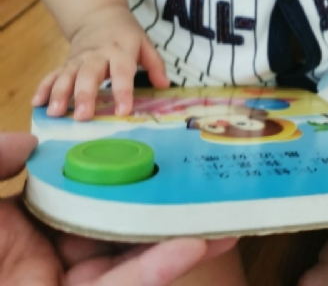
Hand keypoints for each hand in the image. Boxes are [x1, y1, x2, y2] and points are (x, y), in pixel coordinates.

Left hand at [0, 133, 235, 285]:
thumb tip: (35, 143)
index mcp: (20, 231)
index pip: (77, 193)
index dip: (115, 170)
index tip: (151, 147)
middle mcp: (47, 261)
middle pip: (115, 228)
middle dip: (159, 208)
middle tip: (202, 184)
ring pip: (129, 262)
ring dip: (175, 240)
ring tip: (220, 217)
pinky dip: (158, 270)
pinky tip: (192, 244)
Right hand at [32, 7, 169, 120]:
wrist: (99, 14)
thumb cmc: (125, 35)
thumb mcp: (144, 44)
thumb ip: (155, 64)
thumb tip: (165, 85)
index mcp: (121, 50)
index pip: (123, 71)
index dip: (123, 91)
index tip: (123, 111)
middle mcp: (97, 55)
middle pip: (89, 74)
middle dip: (85, 95)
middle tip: (82, 117)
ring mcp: (79, 59)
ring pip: (67, 75)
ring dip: (59, 94)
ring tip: (55, 113)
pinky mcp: (66, 63)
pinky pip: (53, 74)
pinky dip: (44, 88)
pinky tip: (37, 103)